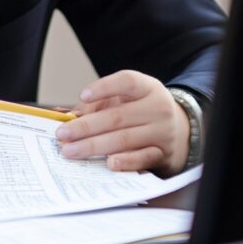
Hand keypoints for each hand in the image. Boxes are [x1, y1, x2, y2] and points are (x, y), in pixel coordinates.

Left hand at [55, 70, 189, 175]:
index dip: (104, 87)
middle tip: (62, 134)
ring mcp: (162, 131)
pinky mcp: (164, 154)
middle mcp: (157, 107)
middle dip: (85, 127)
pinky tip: (109, 162)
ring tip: (71, 150)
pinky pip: (143, 158)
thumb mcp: (127, 99)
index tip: (82, 96)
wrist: (180, 130)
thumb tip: (67, 115)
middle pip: (117, 116)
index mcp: (147, 87)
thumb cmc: (142, 111)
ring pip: (125, 139)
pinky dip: (126, 161)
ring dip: (94, 146)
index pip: (127, 81)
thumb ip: (99, 104)